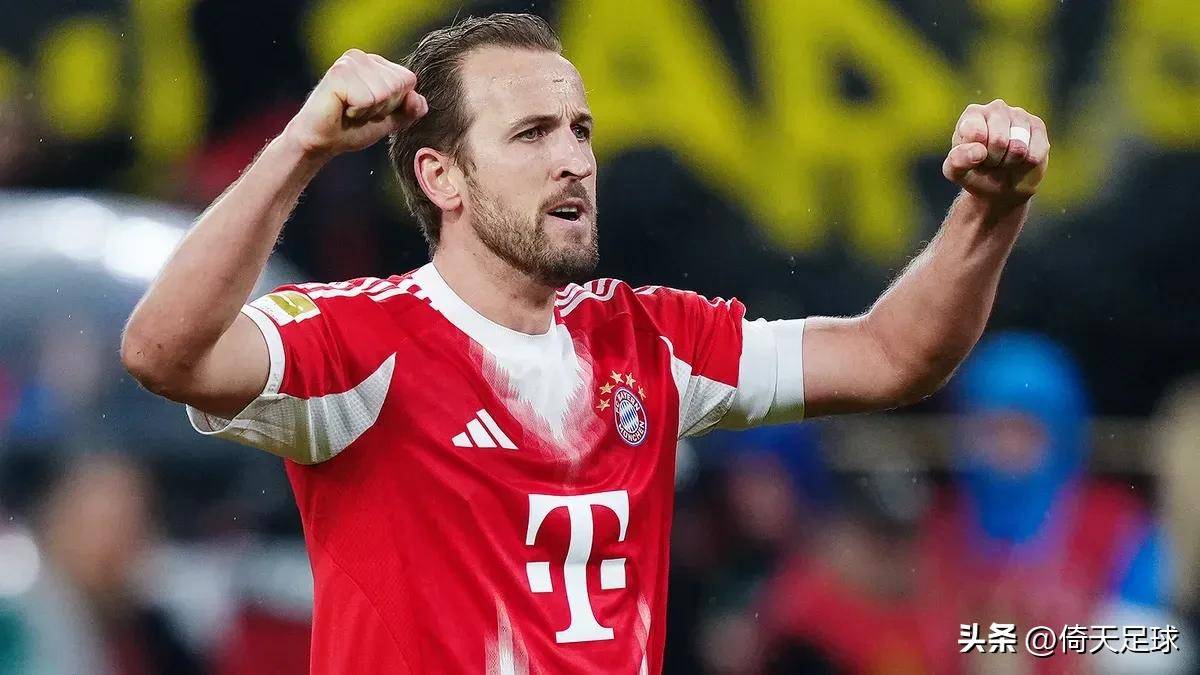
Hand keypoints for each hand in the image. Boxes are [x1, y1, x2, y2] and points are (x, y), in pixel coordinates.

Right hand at [283, 49, 427, 158]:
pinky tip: (342, 108)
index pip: (409, 81)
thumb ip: (409, 110)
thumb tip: (418, 99)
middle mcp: (364, 57)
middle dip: (383, 108)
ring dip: (369, 111)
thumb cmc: (351, 129)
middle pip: (398, 86)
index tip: (372, 109)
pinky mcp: (339, 72)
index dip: (396, 104)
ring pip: (384, 92)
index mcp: (377, 64)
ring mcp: (350, 62)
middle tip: (359, 111)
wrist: (321, 142)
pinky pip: (367, 98)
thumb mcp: (389, 121)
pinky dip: (357, 112)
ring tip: (350, 110)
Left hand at [942, 99, 1048, 209]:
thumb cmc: (975, 173)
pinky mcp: (1038, 126)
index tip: (975, 157)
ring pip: (1018, 148)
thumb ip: (957, 161)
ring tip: (1003, 160)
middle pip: (999, 141)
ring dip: (1009, 162)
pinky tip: (1020, 160)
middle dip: (994, 160)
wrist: (999, 186)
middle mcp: (996, 108)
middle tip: (990, 161)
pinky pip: (1034, 154)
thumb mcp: (956, 172)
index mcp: (972, 114)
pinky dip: (1025, 166)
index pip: (976, 134)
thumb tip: (979, 151)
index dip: (976, 155)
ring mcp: (1019, 114)